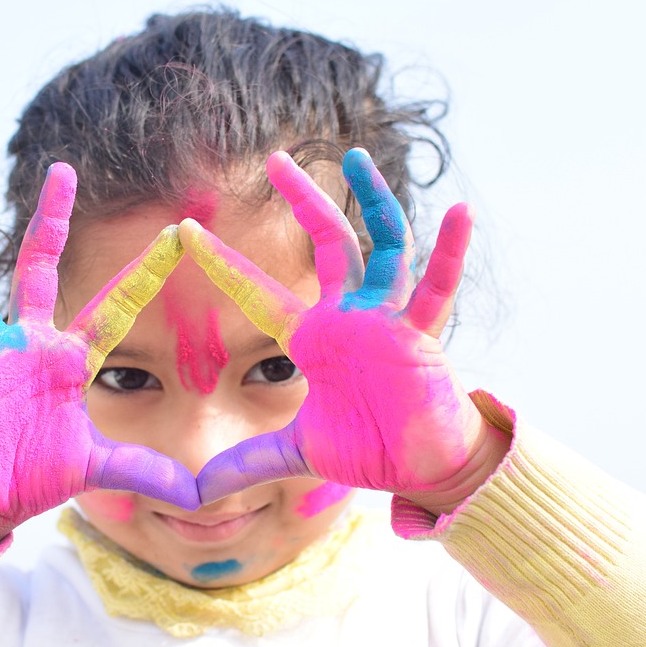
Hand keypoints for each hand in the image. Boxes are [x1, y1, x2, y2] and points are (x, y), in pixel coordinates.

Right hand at [0, 163, 198, 556]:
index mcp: (68, 359)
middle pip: (41, 269)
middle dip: (51, 221)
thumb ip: (142, 469)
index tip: (178, 231)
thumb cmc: (36, 472)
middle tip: (62, 169)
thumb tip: (196, 493)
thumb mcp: (97, 469)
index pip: (115, 307)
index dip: (145, 272)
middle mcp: (29, 345)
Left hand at [180, 149, 506, 513]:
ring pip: (383, 246)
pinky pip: (437, 289)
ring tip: (357, 155)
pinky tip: (460, 212)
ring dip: (374, 200)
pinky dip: (450, 252)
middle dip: (302, 200)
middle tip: (274, 159)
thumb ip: (247, 463)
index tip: (185, 229)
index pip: (259, 293)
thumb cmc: (365, 448)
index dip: (225, 264)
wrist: (420, 469)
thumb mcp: (295, 454)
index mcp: (313, 338)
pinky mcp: (422, 336)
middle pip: (326, 242)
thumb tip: (194, 490)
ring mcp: (388, 320)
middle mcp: (349, 316)